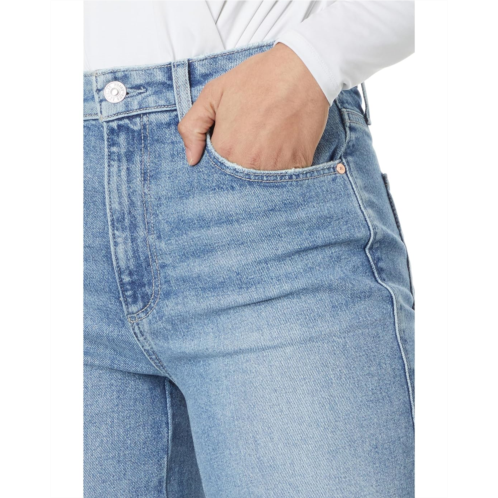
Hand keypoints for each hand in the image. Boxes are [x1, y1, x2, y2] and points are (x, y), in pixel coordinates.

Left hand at [178, 44, 329, 170]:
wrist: (302, 69)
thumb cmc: (257, 78)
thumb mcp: (213, 93)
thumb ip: (193, 126)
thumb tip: (191, 159)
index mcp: (226, 149)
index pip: (216, 171)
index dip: (223, 158)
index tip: (233, 142)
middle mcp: (249, 163)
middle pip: (240, 179)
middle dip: (243, 165)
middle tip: (253, 139)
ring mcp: (275, 167)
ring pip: (263, 182)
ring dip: (263, 168)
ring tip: (269, 140)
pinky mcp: (298, 165)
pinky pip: (286, 178)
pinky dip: (284, 167)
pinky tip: (284, 145)